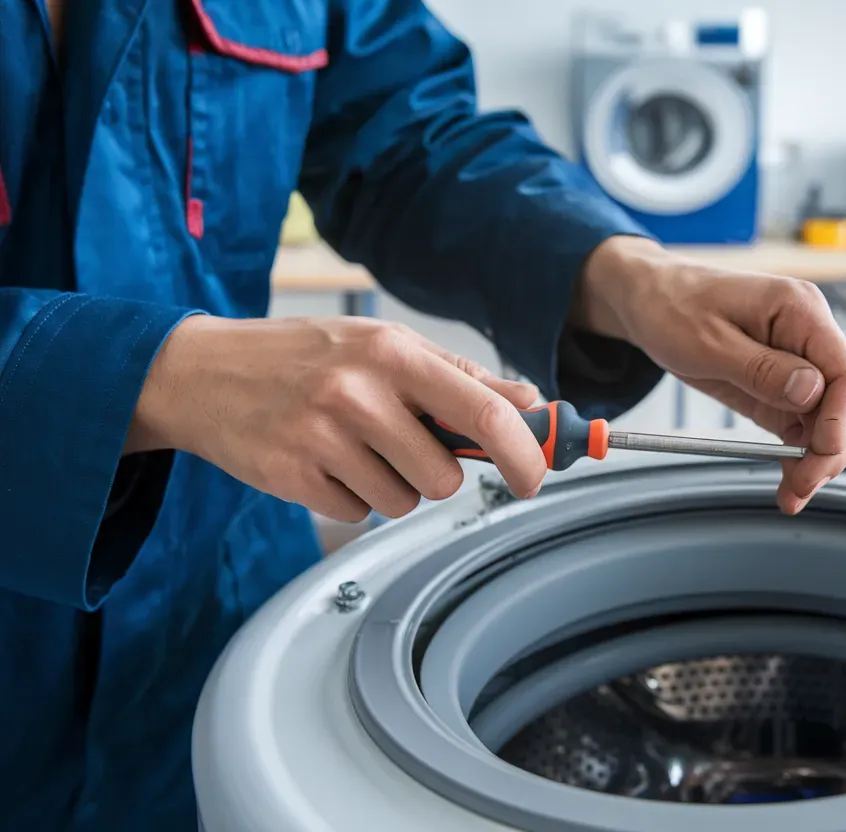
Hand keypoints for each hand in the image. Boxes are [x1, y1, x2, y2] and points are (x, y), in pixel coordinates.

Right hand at [126, 316, 548, 521]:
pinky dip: (349, 496)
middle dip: (433, 473)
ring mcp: (321, 437)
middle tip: (400, 445)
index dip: (523, 453)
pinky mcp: (292, 477)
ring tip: (353, 447)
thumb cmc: (304, 356)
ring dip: (391, 486)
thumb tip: (528, 403)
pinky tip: (321, 461)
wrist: (201, 372)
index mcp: (392, 352)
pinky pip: (357, 514)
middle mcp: (357, 393)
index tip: (535, 475)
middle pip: (443, 476)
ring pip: (403, 501)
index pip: (483, 413)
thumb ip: (458, 376)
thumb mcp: (382, 344)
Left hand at [575, 236, 845, 514]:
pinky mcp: (783, 384)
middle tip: (800, 486)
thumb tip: (812, 391)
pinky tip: (788, 479)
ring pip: (834, 419)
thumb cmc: (671, 307)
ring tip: (792, 493)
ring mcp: (799, 361)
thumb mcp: (706, 342)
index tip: (820, 455)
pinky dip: (801, 454)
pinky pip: (806, 423)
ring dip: (819, 459)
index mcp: (799, 310)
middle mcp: (809, 334)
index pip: (845, 372)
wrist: (648, 299)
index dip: (842, 420)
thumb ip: (762, 369)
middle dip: (832, 449)